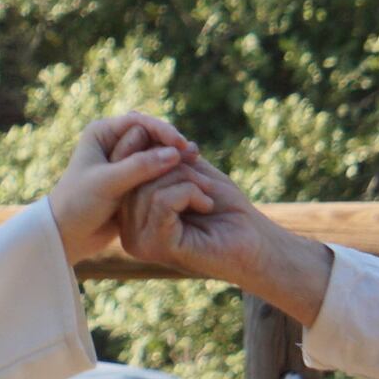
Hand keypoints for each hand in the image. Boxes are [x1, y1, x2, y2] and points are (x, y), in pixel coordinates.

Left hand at [44, 114, 206, 265]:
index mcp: (102, 133)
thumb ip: (140, 167)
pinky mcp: (132, 180)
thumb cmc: (78, 205)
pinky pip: (156, 170)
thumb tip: (175, 153)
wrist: (68, 235)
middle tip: (193, 154)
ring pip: (156, 152)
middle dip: (171, 143)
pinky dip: (170, 173)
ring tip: (196, 164)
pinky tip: (188, 178)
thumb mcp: (108, 184)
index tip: (180, 145)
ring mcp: (124, 161)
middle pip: (151, 135)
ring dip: (174, 158)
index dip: (162, 130)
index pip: (139, 122)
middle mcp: (114, 143)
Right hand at [116, 153, 253, 275]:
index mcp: (131, 213)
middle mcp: (129, 230)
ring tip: (206, 195)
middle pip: (134, 177)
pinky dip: (190, 193)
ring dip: (187, 180)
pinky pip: (162, 201)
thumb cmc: (224, 207)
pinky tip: (206, 205)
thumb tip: (140, 132)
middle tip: (203, 181)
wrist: (255, 242)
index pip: (123, 168)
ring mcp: (140, 241)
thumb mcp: (189, 171)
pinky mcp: (158, 246)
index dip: (152, 149)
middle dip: (174, 166)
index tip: (188, 152)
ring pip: (148, 188)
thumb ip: (162, 156)